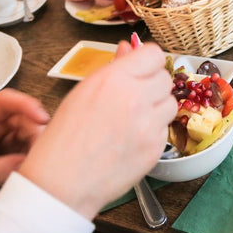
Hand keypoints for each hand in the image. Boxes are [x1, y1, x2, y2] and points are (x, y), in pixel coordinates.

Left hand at [0, 89, 49, 205]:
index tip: (41, 118)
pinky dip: (36, 152)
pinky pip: (31, 144)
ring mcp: (4, 136)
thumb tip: (22, 162)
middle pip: (23, 116)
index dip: (26, 104)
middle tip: (41, 148)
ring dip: (37, 143)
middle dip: (35, 131)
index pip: (3, 102)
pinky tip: (33, 163)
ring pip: (30, 130)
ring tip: (36, 159)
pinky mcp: (13, 147)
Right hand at [18, 42, 176, 219]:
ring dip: (157, 107)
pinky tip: (132, 138)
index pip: (154, 54)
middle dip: (152, 85)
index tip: (141, 69)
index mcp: (114, 80)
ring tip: (133, 119)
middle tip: (134, 97)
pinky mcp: (156, 147)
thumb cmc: (64, 138)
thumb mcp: (83, 93)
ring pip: (170, 103)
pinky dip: (153, 131)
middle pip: (165, 78)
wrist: (62, 183)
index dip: (148, 61)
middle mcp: (135, 98)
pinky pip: (165, 128)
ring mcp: (149, 124)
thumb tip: (129, 48)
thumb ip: (113, 69)